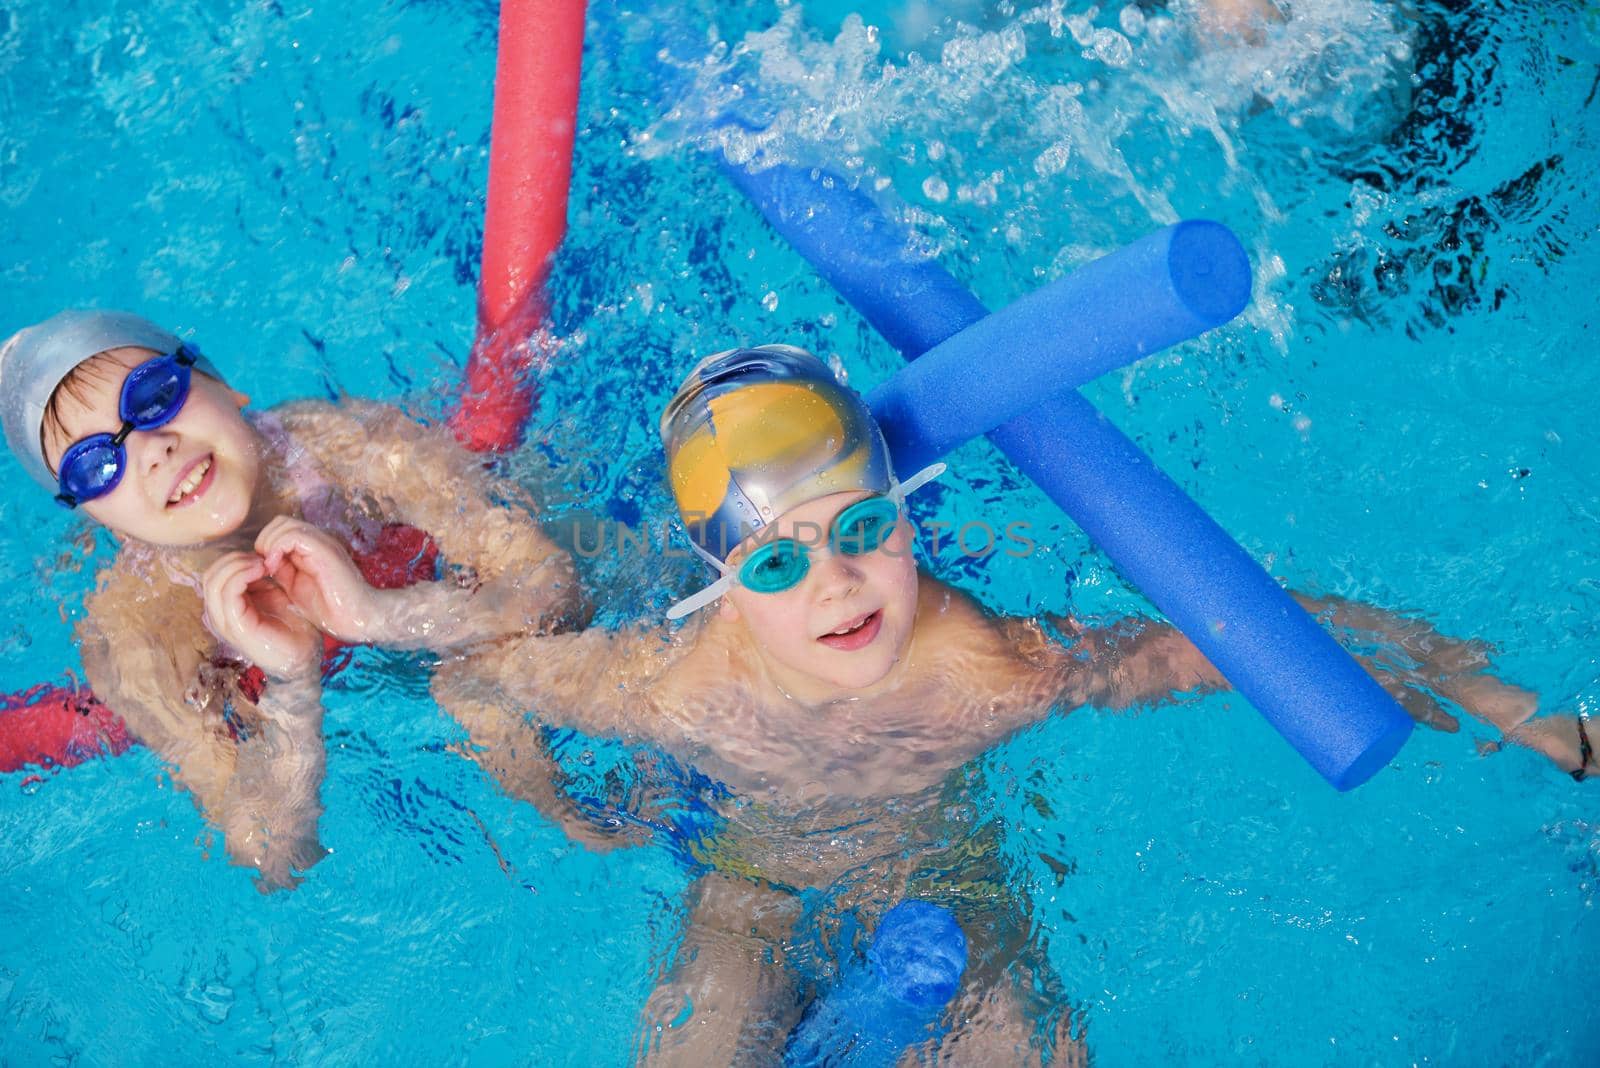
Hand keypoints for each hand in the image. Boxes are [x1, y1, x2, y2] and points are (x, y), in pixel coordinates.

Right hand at [201, 551, 321, 681]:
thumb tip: (255, 557)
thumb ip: (259, 580)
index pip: (215, 574)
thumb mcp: (274, 595)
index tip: (262, 556)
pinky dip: (241, 576)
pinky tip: (262, 571)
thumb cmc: (293, 627)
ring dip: (237, 566)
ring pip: (214, 582)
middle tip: (261, 558)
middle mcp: (221, 615)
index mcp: (228, 607)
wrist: (306, 656)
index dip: (235, 559)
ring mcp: (227, 623)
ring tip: (262, 564)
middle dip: (234, 559)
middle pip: (210, 576)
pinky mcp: (238, 628)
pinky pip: (227, 594)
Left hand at [255, 517, 389, 644]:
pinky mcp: (324, 550)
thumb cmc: (332, 611)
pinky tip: (274, 567)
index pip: (280, 529)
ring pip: (284, 524)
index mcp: (312, 549)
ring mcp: (323, 543)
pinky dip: (277, 547)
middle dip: (264, 541)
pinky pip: (293, 535)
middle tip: (265, 567)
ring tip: (269, 567)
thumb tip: (262, 560)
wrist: (359, 619)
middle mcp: (319, 541)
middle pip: (280, 522)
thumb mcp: (296, 588)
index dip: (266, 545)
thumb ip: (282, 571)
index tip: (264, 570)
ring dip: (269, 543)